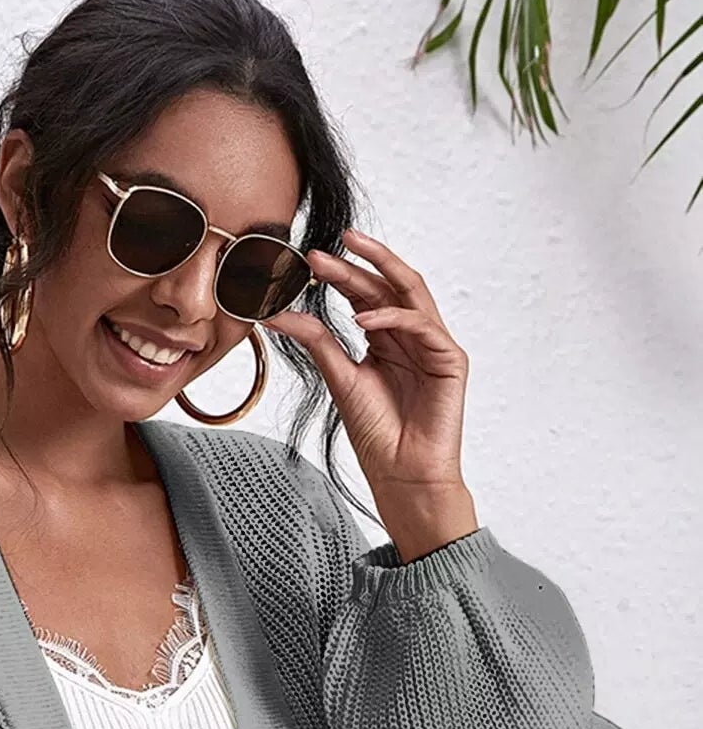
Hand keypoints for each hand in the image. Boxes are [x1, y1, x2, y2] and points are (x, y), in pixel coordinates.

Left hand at [263, 228, 478, 559]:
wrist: (402, 475)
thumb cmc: (377, 435)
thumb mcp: (340, 379)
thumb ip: (317, 342)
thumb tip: (278, 314)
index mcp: (386, 340)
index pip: (364, 295)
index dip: (339, 274)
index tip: (305, 261)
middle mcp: (410, 337)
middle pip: (386, 286)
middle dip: (354, 265)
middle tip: (319, 253)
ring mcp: (433, 345)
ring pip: (410, 292)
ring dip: (376, 272)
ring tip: (342, 261)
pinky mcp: (451, 359)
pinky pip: (422, 324)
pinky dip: (392, 316)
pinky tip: (363, 318)